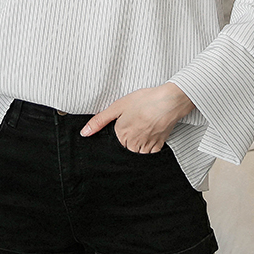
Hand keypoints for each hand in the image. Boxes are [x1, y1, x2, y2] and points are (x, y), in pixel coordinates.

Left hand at [80, 83, 194, 153]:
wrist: (168, 101)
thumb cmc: (144, 100)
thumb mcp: (118, 106)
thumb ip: (100, 120)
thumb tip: (84, 133)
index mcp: (121, 134)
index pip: (115, 140)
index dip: (120, 130)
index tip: (127, 121)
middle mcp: (132, 144)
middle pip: (126, 147)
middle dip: (129, 137)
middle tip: (137, 121)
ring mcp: (146, 146)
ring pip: (137, 151)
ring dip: (139, 142)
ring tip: (144, 126)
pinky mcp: (159, 146)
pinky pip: (150, 152)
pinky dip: (150, 145)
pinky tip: (152, 131)